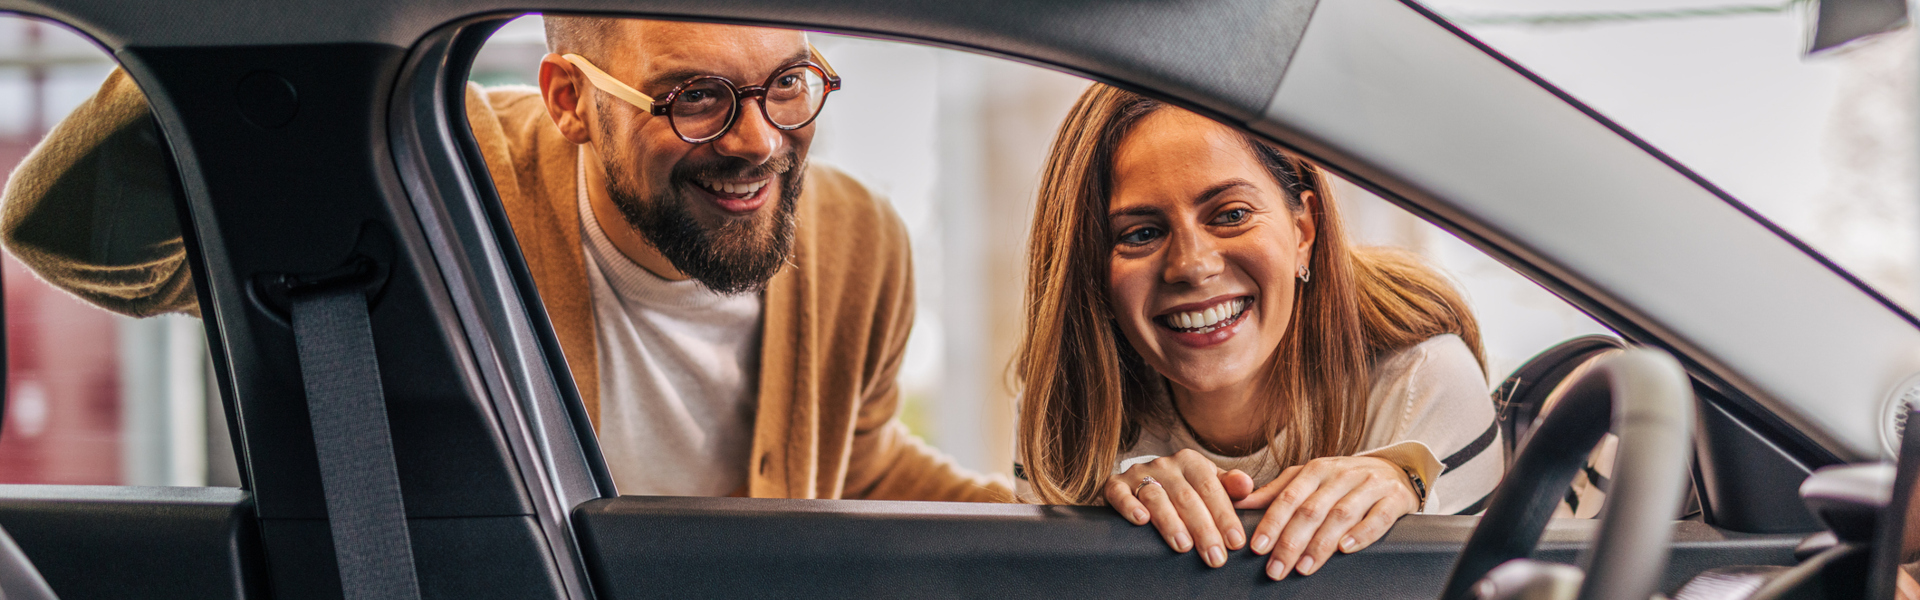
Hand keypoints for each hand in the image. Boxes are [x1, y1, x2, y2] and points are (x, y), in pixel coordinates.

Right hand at [1102, 449, 1254, 566]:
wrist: (1143, 481)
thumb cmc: (1185, 488)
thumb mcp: (1210, 485)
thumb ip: (1230, 486)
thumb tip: (1247, 485)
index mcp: (1190, 461)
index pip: (1211, 488)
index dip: (1224, 516)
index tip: (1235, 542)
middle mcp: (1164, 464)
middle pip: (1186, 497)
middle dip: (1203, 529)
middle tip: (1215, 556)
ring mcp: (1138, 473)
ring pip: (1156, 497)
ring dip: (1170, 522)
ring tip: (1184, 546)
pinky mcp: (1115, 485)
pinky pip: (1119, 494)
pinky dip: (1129, 506)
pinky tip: (1141, 521)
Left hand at [1234, 456, 1417, 579]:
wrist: (1394, 470)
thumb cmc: (1343, 480)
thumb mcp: (1310, 479)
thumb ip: (1277, 492)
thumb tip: (1239, 503)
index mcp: (1316, 469)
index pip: (1289, 498)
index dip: (1272, 523)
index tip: (1258, 548)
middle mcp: (1341, 474)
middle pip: (1311, 510)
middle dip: (1291, 542)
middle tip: (1276, 569)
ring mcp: (1370, 485)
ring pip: (1341, 515)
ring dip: (1320, 544)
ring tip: (1303, 568)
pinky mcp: (1394, 499)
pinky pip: (1378, 518)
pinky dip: (1361, 534)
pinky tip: (1345, 550)